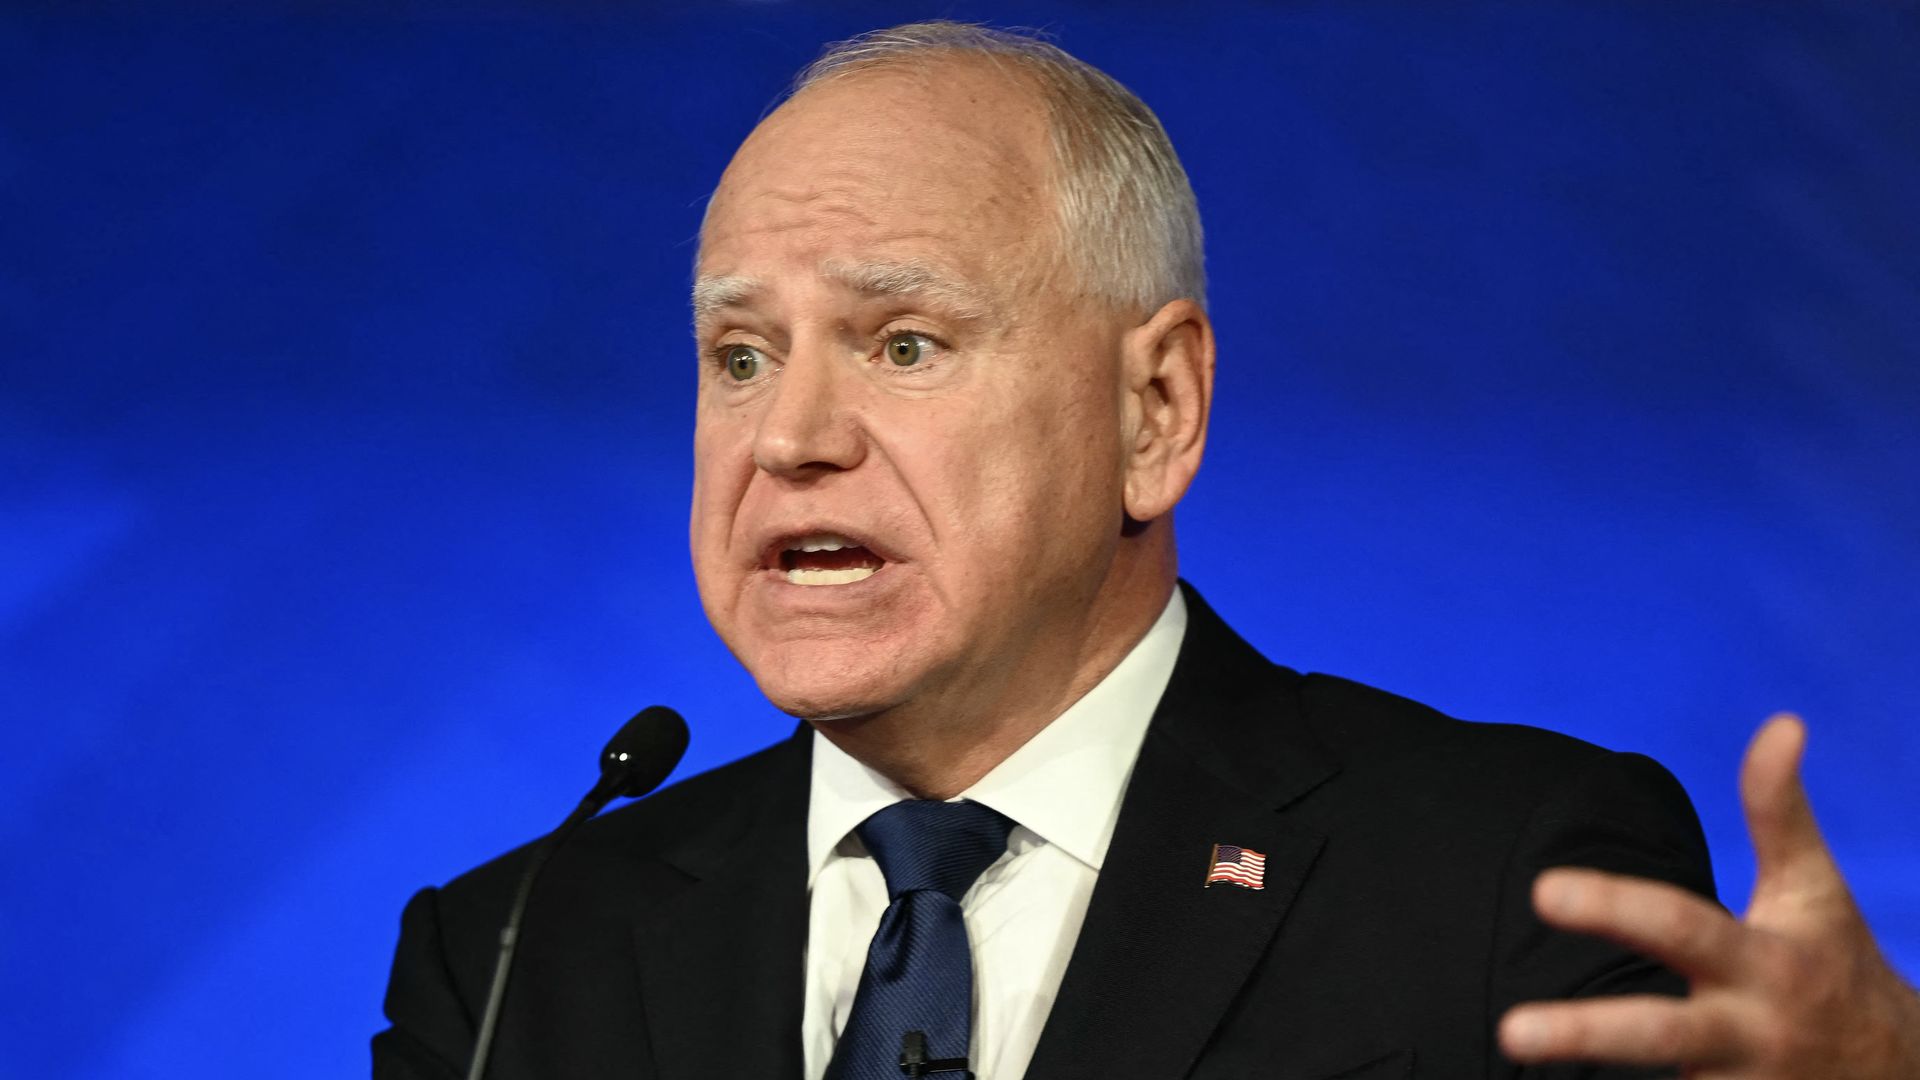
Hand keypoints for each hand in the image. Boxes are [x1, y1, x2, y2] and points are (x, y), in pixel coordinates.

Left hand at [1499, 714, 1919, 1077]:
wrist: (1898, 1076)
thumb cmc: (1836, 965)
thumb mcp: (1816, 891)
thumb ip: (1781, 812)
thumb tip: (1783, 721)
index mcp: (1763, 966)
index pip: (1680, 927)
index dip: (1614, 906)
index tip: (1542, 890)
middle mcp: (1744, 1036)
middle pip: (1657, 1037)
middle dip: (1584, 1034)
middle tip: (1509, 1032)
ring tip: (1510, 1056)